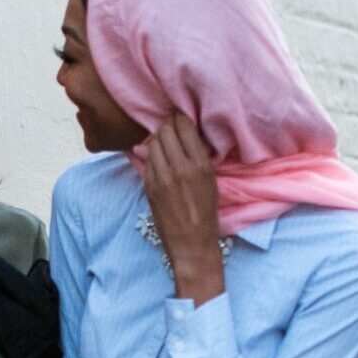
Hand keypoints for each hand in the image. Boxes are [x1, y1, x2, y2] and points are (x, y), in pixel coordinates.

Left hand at [140, 114, 223, 302]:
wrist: (191, 243)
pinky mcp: (149, 186)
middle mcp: (180, 168)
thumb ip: (197, 158)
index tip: (179, 114)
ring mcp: (162, 177)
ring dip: (156, 137)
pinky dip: (150, 153)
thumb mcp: (210, 181)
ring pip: (152, 142)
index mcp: (200, 165)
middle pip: (165, 131)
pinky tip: (155, 154)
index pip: (184, 127)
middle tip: (169, 123)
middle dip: (166, 124)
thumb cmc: (206, 213)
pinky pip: (146, 159)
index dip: (180, 117)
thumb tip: (184, 136)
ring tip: (162, 138)